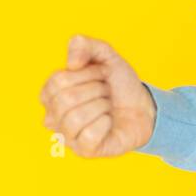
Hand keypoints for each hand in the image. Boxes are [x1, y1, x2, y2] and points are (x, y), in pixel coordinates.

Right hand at [39, 34, 156, 156]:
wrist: (144, 105)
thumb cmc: (118, 83)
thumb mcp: (104, 55)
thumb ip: (84, 45)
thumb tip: (72, 62)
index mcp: (51, 93)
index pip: (58, 80)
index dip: (87, 73)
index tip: (101, 74)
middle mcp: (53, 117)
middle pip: (66, 99)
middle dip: (97, 90)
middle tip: (107, 92)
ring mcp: (67, 136)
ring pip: (76, 118)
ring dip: (102, 106)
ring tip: (108, 107)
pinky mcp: (84, 151)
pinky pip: (89, 135)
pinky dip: (106, 123)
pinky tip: (110, 122)